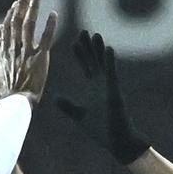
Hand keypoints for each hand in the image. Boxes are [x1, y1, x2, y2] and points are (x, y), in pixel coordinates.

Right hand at [0, 0, 58, 102]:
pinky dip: (50, 24)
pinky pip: (46, 37)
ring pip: (29, 24)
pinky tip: (54, 13)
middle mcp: (15, 47)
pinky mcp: (40, 56)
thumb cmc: (5, 97)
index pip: (7, 28)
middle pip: (16, 20)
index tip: (14, 5)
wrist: (16, 102)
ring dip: (33, 8)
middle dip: (21, 4)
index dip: (10, 15)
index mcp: (4, 53)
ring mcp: (27, 50)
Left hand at [54, 30, 150, 164]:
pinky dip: (109, 62)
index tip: (74, 42)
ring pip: (103, 63)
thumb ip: (68, 106)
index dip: (80, 54)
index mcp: (94, 88)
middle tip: (84, 31)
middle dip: (89, 47)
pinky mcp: (115, 92)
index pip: (86, 66)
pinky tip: (108, 49)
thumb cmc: (101, 130)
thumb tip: (55, 98)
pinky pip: (112, 73)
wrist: (117, 142)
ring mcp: (109, 87)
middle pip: (94, 60)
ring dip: (99, 49)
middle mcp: (102, 84)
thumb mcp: (79, 115)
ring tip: (95, 35)